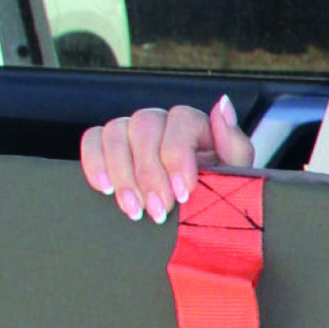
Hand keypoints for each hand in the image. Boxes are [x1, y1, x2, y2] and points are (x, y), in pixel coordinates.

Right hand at [79, 97, 252, 222]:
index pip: (181, 120)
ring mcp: (132, 132)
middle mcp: (162, 122)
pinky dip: (94, 162)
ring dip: (122, 174)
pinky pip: (92, 140)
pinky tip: (104, 189)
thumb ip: (233, 143)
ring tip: (134, 210)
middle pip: (144, 125)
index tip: (183, 193)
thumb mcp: (236, 176)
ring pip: (115, 132)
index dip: (178, 156)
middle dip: (150, 173)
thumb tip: (222, 104)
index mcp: (196, 125)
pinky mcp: (107, 148)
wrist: (197, 223)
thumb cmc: (219, 197)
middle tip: (158, 210)